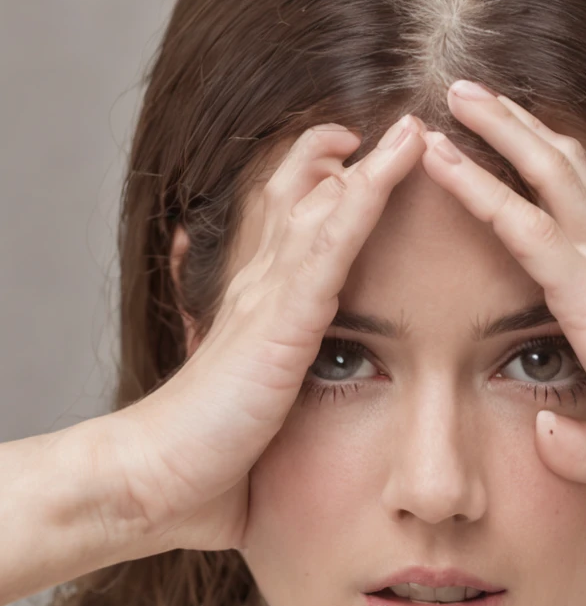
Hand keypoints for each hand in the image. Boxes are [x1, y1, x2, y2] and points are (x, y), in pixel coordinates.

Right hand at [102, 114, 425, 554]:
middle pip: (295, 194)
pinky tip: (399, 159)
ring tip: (411, 127)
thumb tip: (288, 390)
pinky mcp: (282, 318)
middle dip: (334, 155)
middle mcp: (257, 284)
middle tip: (383, 129)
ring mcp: (268, 295)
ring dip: (370, 162)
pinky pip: (333, 241)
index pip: (280, 224)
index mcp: (252, 304)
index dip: (311, 185)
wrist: (155, 477)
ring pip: (322, 205)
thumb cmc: (204, 455)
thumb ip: (271, 383)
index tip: (346, 161)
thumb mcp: (248, 403)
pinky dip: (369, 194)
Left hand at [420, 81, 585, 545]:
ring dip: (498, 129)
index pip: (580, 204)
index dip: (539, 165)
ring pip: (547, 173)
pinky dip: (478, 185)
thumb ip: (577, 435)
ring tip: (454, 94)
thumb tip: (545, 430)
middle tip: (470, 92)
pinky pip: (523, 224)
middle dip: (516, 123)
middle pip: (564, 167)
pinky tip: (442, 158)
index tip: (499, 139)